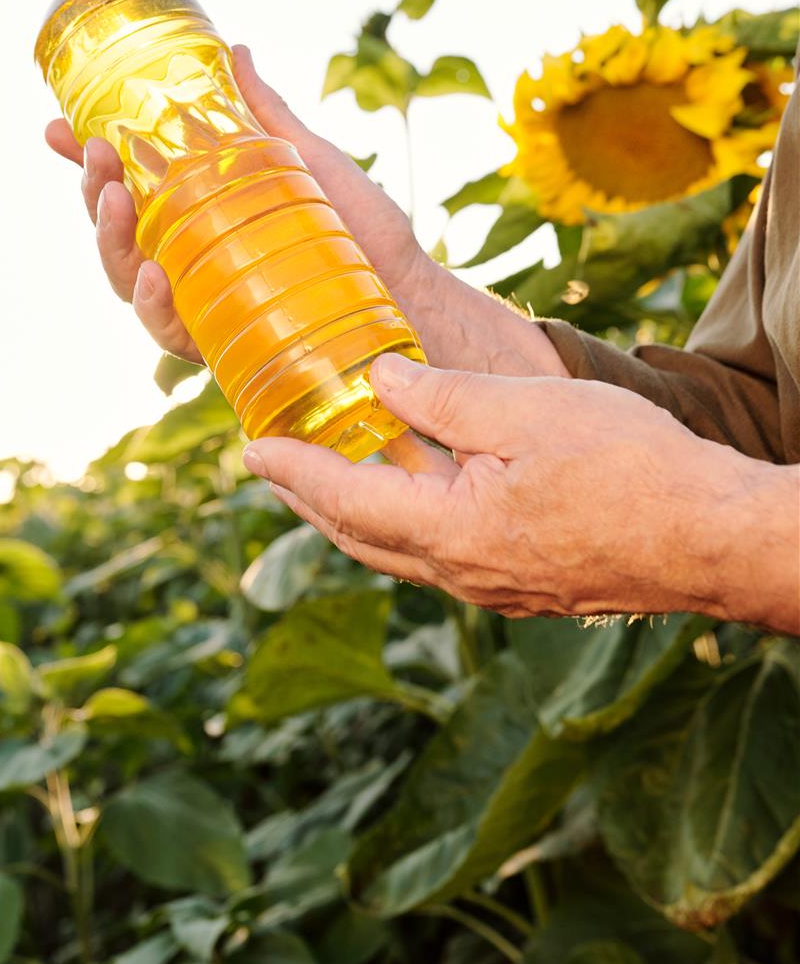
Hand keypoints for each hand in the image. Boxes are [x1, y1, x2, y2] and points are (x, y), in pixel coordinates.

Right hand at [45, 46, 565, 376]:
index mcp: (200, 214)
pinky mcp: (222, 342)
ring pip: (128, 277)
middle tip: (96, 155)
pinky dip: (155, 305)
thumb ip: (265, 112)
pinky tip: (155, 276)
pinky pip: (171, 330)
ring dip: (110, 241)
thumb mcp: (309, 158)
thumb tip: (234, 49)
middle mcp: (190, 259)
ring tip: (115, 202)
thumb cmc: (362, 231)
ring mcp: (202, 302)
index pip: (129, 186)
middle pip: (117, 231)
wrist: (410, 293)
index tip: (58, 128)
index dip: (87, 161)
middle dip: (94, 192)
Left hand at [243, 352, 799, 629]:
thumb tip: (376, 377)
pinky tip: (412, 490)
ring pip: (399, 550)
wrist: (714, 536)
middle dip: (309, 500)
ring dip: (353, 513)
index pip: (344, 500)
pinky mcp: (525, 584)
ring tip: (326, 474)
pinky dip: (403, 521)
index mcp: (452, 532)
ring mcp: (495, 587)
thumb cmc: (631, 467)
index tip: (249, 447)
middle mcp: (462, 573)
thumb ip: (440, 396)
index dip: (292, 471)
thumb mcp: (524, 408)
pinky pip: (439, 555)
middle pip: (360, 537)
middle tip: (270, 462)